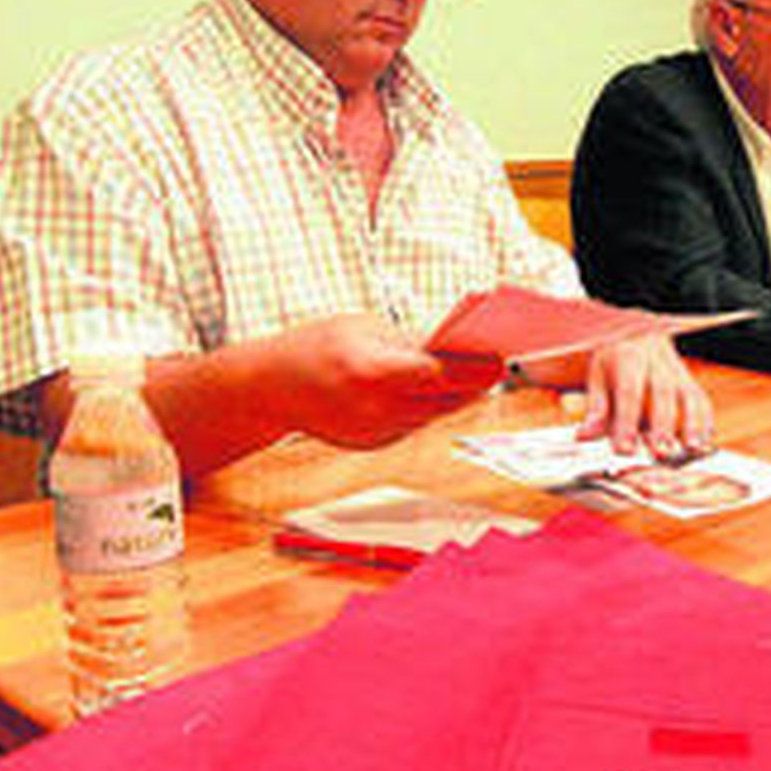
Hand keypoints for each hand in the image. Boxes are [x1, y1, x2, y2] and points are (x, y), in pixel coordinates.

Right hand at [268, 314, 501, 448]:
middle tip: (500, 361)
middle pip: (446, 398)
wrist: (270, 388)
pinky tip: (445, 389)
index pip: (439, 375)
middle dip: (475, 381)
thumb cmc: (317, 346)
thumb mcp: (364, 327)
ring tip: (481, 372)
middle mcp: (376, 408)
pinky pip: (418, 422)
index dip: (475, 369)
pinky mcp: (377, 443)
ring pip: (437, 412)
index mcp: (371, 371)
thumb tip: (458, 347)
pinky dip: (432, 406)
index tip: (500, 358)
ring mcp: (376, 431)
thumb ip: (410, 340)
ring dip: (458, 394)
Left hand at [577, 334, 713, 457]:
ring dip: (692, 425)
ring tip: (690, 449)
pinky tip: (702, 442)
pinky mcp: (689, 380)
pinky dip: (704, 422)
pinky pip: (701, 399)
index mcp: (627, 357)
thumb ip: (595, 408)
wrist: (637, 331)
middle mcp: (655, 360)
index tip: (624, 448)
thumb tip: (585, 435)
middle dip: (662, 426)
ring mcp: (676, 369)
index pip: (628, 391)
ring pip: (688, 395)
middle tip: (660, 453)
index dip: (627, 421)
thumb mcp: (597, 376)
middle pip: (662, 393)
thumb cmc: (615, 358)